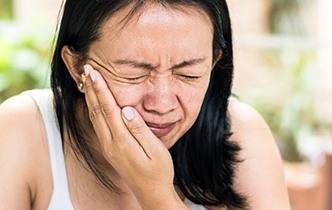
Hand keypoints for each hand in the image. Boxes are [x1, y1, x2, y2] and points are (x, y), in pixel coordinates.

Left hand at [82, 64, 185, 208]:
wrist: (152, 192)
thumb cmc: (159, 170)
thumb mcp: (155, 150)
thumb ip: (140, 129)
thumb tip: (126, 109)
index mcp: (122, 141)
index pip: (108, 109)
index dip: (100, 90)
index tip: (94, 72)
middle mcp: (110, 143)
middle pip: (96, 111)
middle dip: (91, 89)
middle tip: (86, 69)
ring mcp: (108, 147)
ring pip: (94, 118)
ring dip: (90, 98)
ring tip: (87, 81)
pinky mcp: (110, 149)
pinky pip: (97, 125)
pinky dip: (93, 109)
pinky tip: (94, 102)